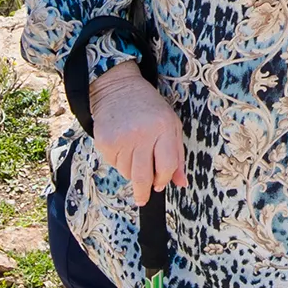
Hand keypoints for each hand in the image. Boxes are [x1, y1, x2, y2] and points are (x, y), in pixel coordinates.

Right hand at [89, 62, 185, 204]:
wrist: (118, 89)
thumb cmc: (149, 109)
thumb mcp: (170, 126)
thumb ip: (177, 156)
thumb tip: (181, 183)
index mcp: (163, 128)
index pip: (167, 165)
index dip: (164, 179)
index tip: (160, 185)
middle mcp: (142, 133)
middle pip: (144, 176)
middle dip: (144, 192)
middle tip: (143, 198)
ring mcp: (122, 138)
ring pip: (128, 173)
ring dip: (132, 172)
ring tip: (133, 153)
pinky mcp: (106, 142)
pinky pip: (114, 165)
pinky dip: (119, 162)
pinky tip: (122, 146)